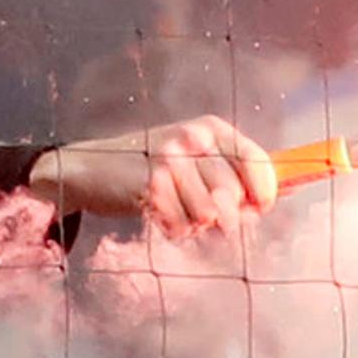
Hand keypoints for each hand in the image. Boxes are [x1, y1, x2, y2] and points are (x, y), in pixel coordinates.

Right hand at [31, 115, 277, 235]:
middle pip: (233, 194)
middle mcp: (192, 138)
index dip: (265, 192)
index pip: (256, 160)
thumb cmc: (151, 166)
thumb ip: (230, 174)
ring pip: (209, 215)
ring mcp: (170, 160)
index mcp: (211, 128)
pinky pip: (180, 224)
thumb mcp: (193, 157)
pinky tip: (161, 215)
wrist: (91, 167)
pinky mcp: (150, 185)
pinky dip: (174, 229)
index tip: (260, 209)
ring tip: (178, 212)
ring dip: (196, 225)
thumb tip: (265, 204)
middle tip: (208, 219)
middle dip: (227, 217)